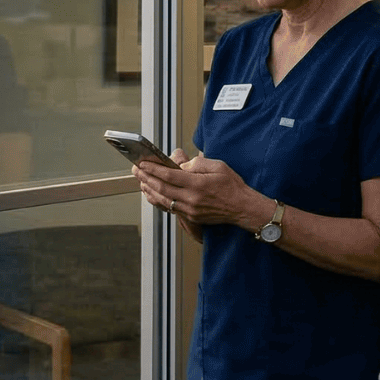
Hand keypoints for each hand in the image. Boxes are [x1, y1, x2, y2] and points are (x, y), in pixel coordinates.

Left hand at [132, 149, 262, 229]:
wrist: (242, 208)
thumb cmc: (232, 185)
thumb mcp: (218, 166)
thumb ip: (197, 163)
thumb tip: (180, 164)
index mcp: (198, 184)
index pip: (169, 175)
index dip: (153, 169)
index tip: (143, 163)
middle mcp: (191, 198)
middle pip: (162, 188)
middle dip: (146, 178)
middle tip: (136, 170)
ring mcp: (190, 209)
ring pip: (163, 200)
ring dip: (149, 190)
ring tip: (140, 181)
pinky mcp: (191, 216)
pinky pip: (170, 208)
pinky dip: (158, 201)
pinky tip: (152, 195)